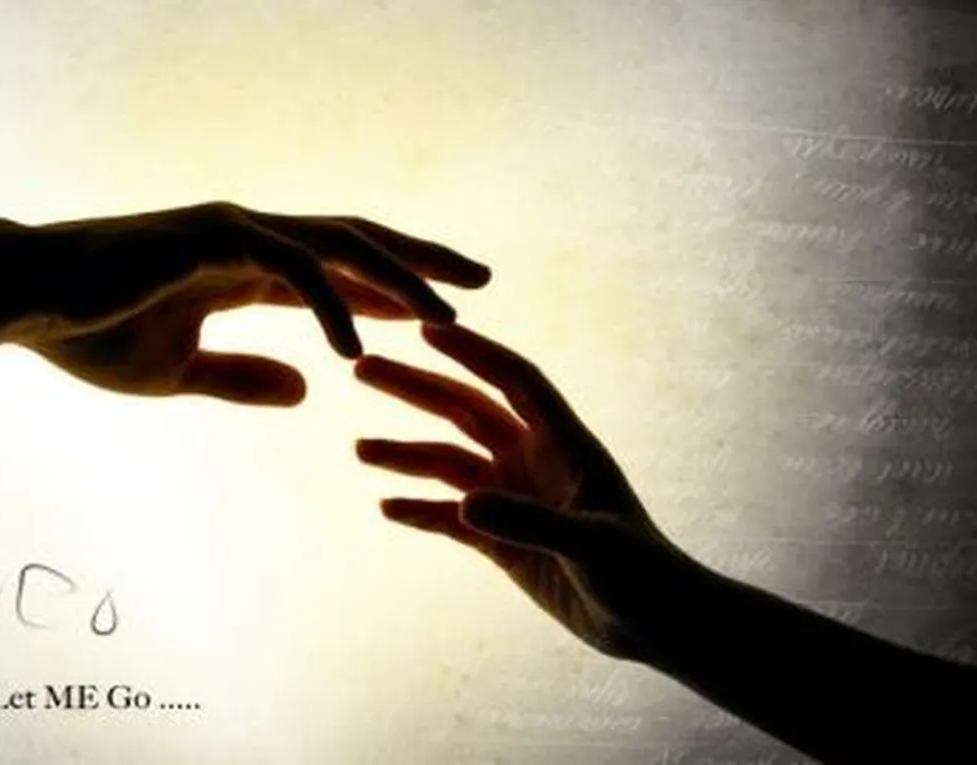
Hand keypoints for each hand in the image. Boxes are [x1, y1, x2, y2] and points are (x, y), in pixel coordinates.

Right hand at [1, 202, 490, 405]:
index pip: (338, 271)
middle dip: (421, 262)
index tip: (444, 312)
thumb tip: (307, 392)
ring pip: (340, 246)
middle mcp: (251, 237)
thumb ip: (245, 378)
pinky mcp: (215, 238)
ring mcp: (235, 230)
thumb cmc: (91, 332)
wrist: (26, 301)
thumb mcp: (182, 371)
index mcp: (246, 266)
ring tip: (449, 315)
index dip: (392, 288)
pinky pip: (292, 270)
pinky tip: (360, 348)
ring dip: (398, 278)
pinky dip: (331, 304)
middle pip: (357, 243)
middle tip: (482, 282)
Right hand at [354, 323, 706, 659]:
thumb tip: (466, 503)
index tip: (425, 328)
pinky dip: (420, 511)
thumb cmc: (641, 576)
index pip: (513, 381)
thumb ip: (531, 523)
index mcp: (564, 444)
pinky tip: (387, 507)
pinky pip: (450, 518)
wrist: (656, 624)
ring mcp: (515, 500)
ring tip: (360, 448)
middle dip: (416, 388)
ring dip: (407, 454)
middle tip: (362, 369)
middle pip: (465, 411)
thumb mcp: (591, 548)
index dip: (472, 351)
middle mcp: (534, 462)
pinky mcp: (504, 541)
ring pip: (450, 464)